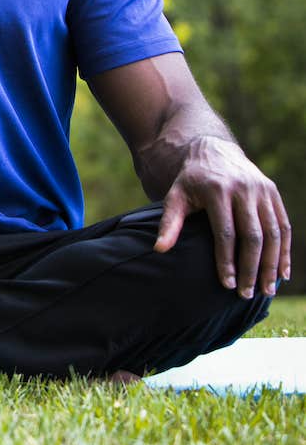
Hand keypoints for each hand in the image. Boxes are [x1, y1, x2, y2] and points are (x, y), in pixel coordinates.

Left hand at [154, 136, 290, 298]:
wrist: (213, 150)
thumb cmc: (191, 180)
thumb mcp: (176, 196)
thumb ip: (169, 222)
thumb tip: (159, 250)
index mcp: (217, 190)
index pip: (225, 232)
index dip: (227, 261)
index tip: (227, 285)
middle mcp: (243, 188)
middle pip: (252, 235)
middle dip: (251, 268)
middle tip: (247, 294)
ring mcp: (261, 189)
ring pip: (272, 233)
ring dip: (272, 264)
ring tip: (267, 290)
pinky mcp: (272, 192)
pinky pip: (283, 225)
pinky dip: (285, 250)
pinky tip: (283, 272)